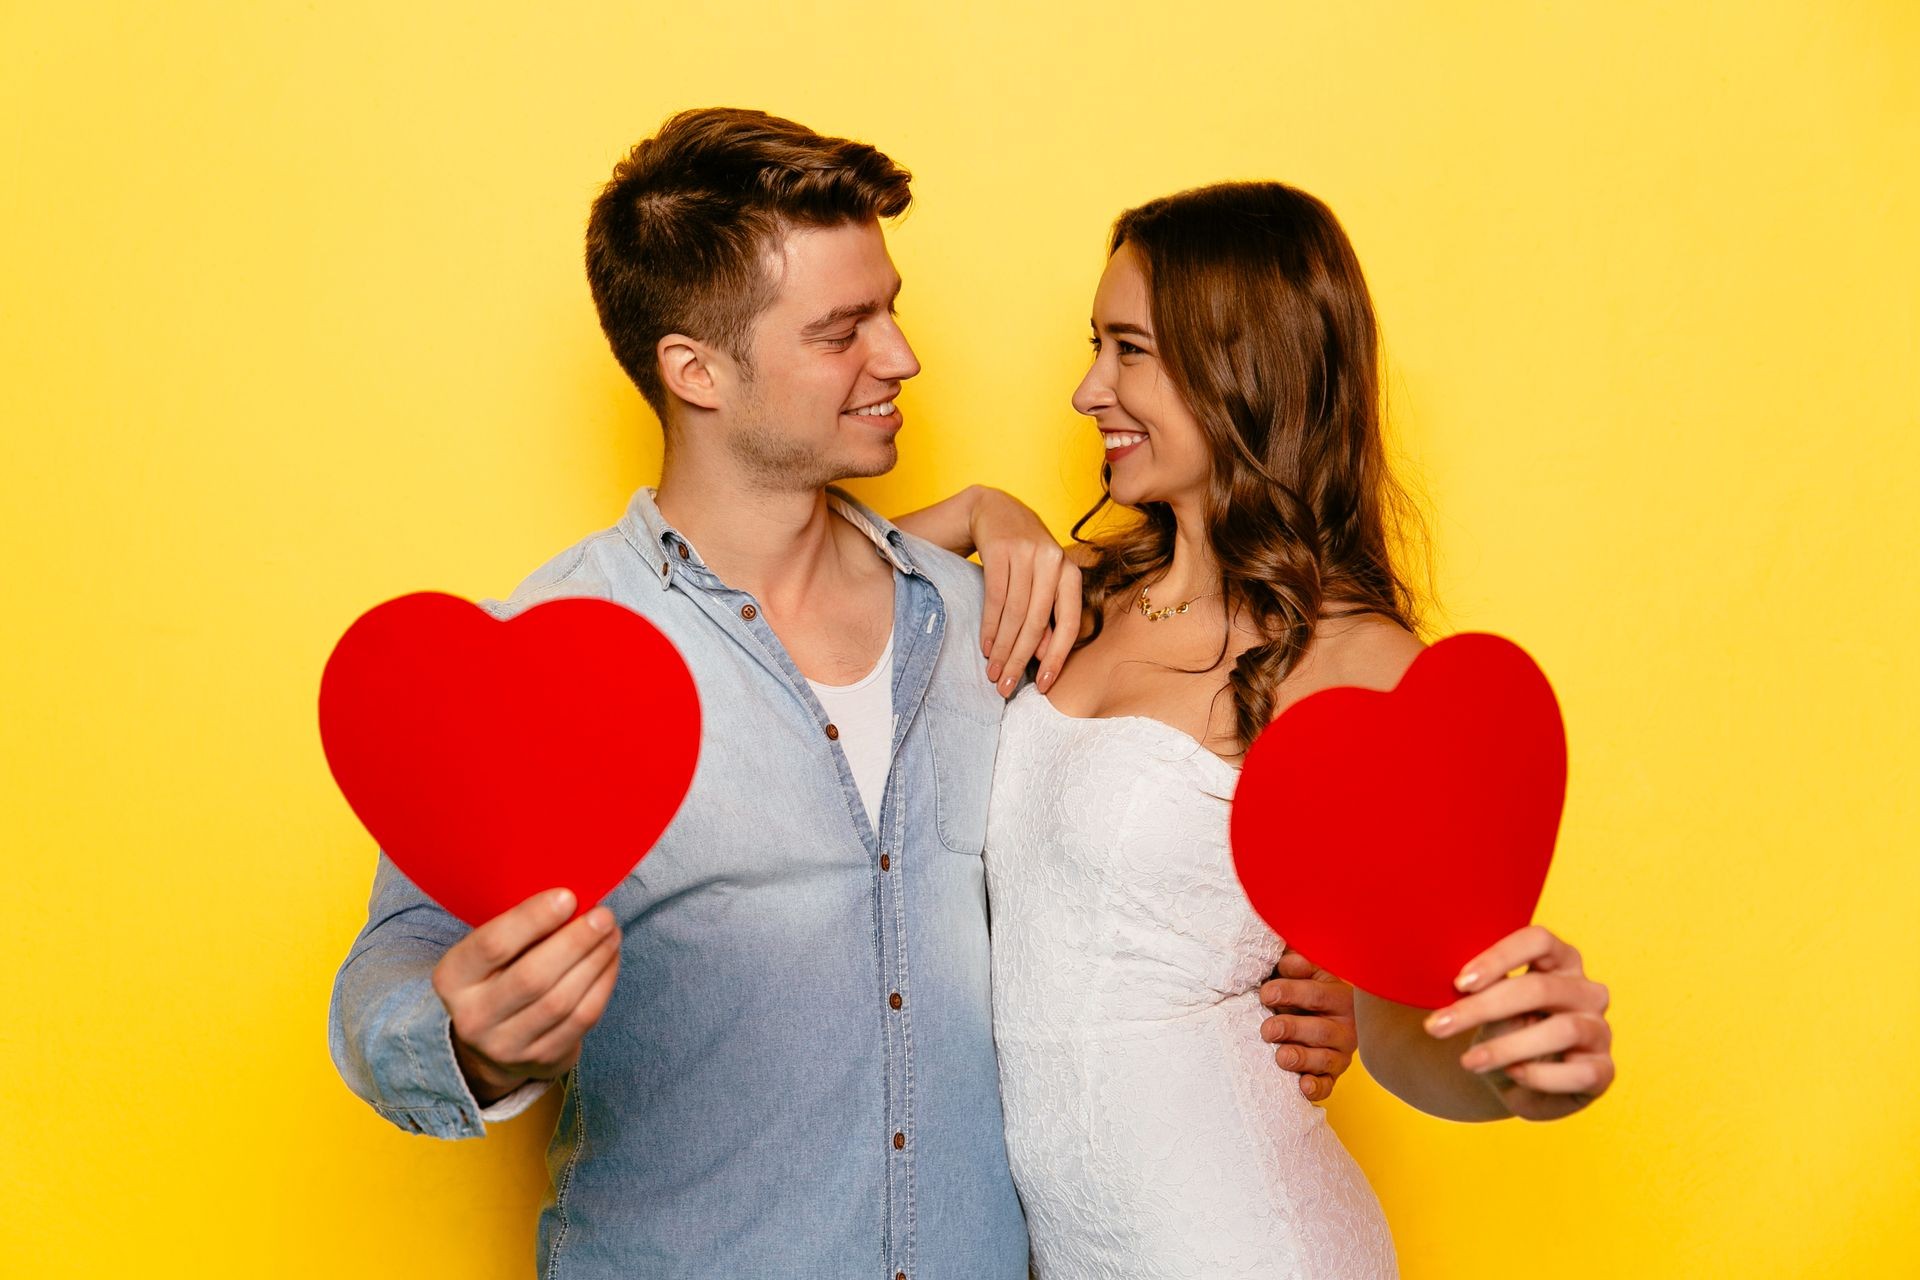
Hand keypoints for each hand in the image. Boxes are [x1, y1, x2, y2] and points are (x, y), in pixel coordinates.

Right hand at [432, 888, 621, 1104]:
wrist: (493, 1042)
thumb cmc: (498, 976)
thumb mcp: (488, 953)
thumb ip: (519, 929)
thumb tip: (572, 898)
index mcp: (453, 978)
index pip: (492, 945)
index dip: (533, 919)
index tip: (568, 896)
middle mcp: (473, 1016)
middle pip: (532, 977)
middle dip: (575, 942)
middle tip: (603, 916)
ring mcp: (506, 1045)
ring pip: (561, 1001)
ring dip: (595, 962)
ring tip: (612, 933)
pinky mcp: (541, 1060)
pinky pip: (582, 1020)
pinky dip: (603, 985)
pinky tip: (611, 960)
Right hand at [971, 489, 1079, 696]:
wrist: (995, 510)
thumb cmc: (1022, 556)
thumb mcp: (1040, 583)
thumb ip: (1045, 617)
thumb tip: (1042, 659)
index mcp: (1071, 573)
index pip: (1069, 623)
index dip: (1057, 658)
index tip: (1044, 686)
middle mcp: (1053, 561)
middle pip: (1038, 622)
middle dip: (1021, 659)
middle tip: (1007, 687)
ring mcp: (1027, 553)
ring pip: (1015, 613)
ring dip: (1002, 648)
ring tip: (993, 672)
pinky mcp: (1000, 549)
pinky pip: (995, 597)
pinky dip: (989, 626)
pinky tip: (985, 646)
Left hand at [1259, 948, 1356, 1102]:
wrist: (1321, 1016)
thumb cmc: (1307, 991)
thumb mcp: (1306, 973)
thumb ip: (1296, 964)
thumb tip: (1287, 960)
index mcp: (1340, 997)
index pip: (1317, 994)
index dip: (1291, 992)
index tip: (1265, 993)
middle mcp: (1346, 1027)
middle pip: (1320, 1030)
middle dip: (1292, 1029)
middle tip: (1268, 1029)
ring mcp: (1340, 1054)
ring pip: (1324, 1059)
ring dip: (1302, 1059)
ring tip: (1281, 1057)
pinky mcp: (1332, 1076)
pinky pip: (1328, 1085)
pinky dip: (1316, 1088)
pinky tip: (1303, 1087)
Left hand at [1423, 924, 1612, 1120]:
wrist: (1516, 1081)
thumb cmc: (1502, 1029)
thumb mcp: (1487, 1005)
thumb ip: (1478, 989)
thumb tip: (1453, 981)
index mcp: (1560, 960)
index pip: (1538, 940)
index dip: (1499, 958)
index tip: (1459, 983)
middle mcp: (1586, 990)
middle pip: (1540, 988)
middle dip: (1483, 1008)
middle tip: (1439, 1026)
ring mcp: (1599, 1029)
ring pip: (1562, 1030)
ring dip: (1506, 1047)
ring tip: (1468, 1061)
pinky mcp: (1603, 1070)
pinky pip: (1578, 1072)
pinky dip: (1540, 1076)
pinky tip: (1514, 1076)